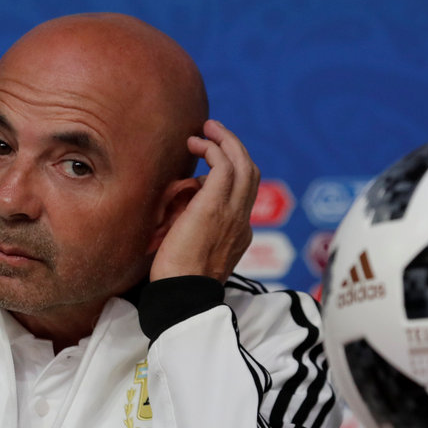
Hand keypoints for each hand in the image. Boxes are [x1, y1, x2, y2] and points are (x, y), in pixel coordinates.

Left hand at [149, 119, 259, 282]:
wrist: (181, 297)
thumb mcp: (190, 249)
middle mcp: (242, 222)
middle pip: (251, 173)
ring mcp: (233, 213)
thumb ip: (192, 225)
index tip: (210, 160)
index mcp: (238, 235)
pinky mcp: (216, 206)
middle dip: (234, 147)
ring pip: (243, 164)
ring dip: (225, 141)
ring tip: (205, 130)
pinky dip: (213, 149)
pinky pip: (224, 166)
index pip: (244, 194)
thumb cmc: (176, 281)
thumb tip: (179, 201)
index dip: (231, 171)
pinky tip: (197, 144)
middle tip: (212, 131)